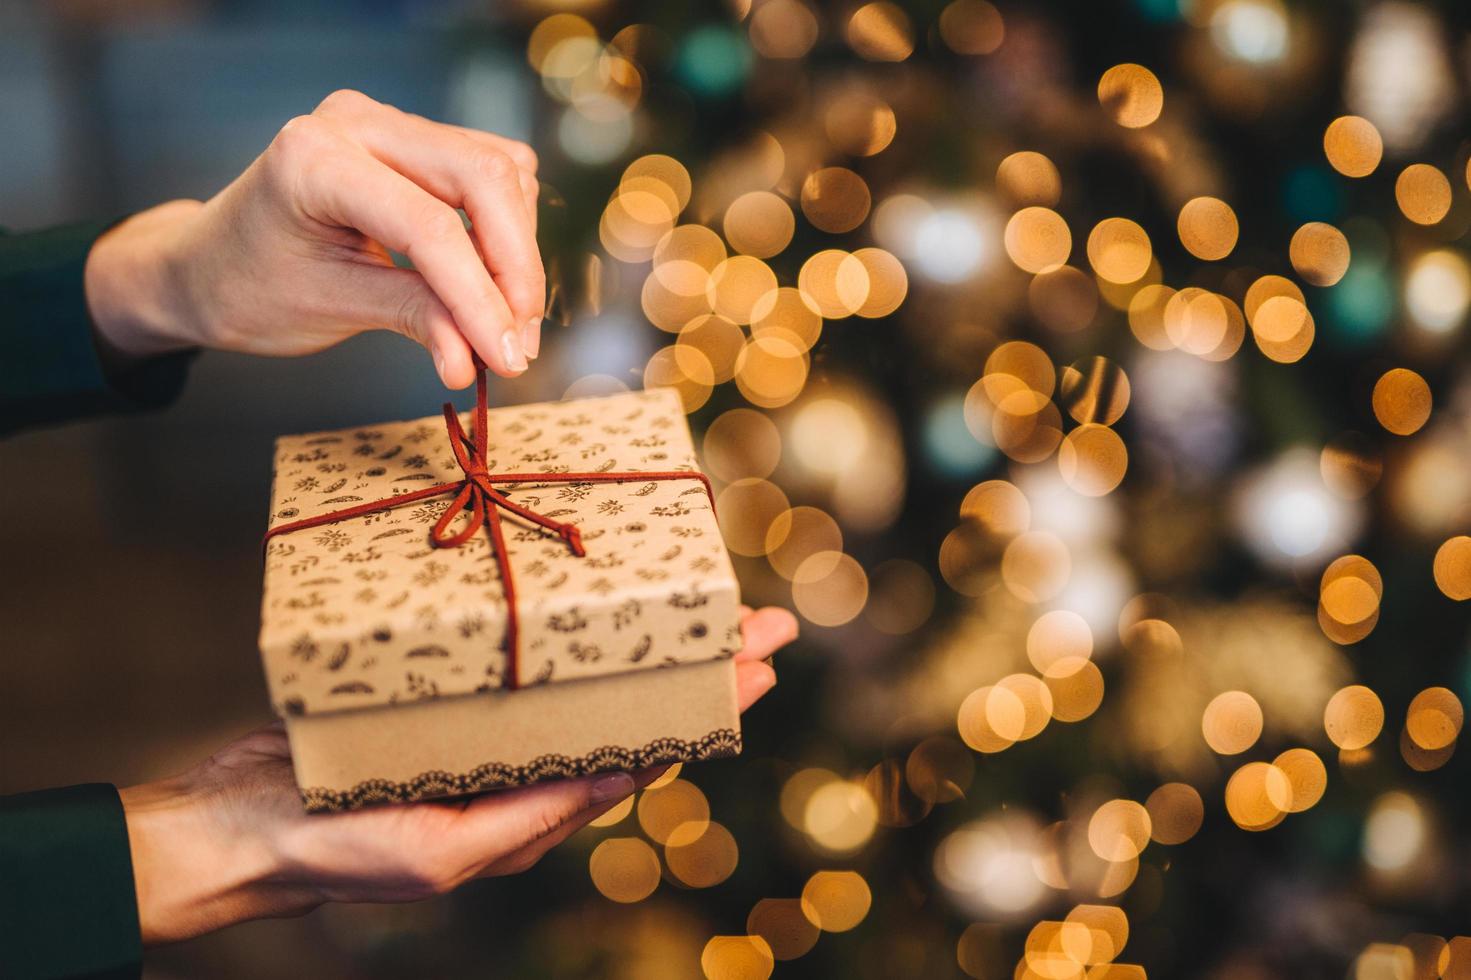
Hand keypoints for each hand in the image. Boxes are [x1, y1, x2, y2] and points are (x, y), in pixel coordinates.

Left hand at [83, 89, 542, 386]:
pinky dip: (507, 230)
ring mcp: (389, 123)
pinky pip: (492, 172)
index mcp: (314, 159)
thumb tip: (477, 359)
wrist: (211, 263)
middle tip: (519, 344)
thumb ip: (414, 321)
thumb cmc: (251, 287)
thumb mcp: (329, 310)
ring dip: (517, 252)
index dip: (480, 297)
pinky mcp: (416, 139)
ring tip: (504, 324)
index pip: (429, 226)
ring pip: (500, 172)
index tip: (507, 360)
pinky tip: (492, 281)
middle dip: (515, 268)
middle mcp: (357, 122)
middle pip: (483, 179)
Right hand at [119, 606, 795, 944]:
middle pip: (631, 706)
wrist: (241, 825)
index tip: (760, 664)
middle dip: (701, 665)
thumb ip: (533, 817)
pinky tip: (589, 600)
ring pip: (585, 678)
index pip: (643, 751)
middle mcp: (523, 767)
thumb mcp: (447, 847)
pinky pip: (523, 661)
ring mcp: (489, 730)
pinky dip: (568, 630)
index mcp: (534, 810)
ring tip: (699, 602)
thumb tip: (624, 781)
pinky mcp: (448, 695)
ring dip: (644, 639)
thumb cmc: (339, 850)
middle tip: (763, 619)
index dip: (707, 706)